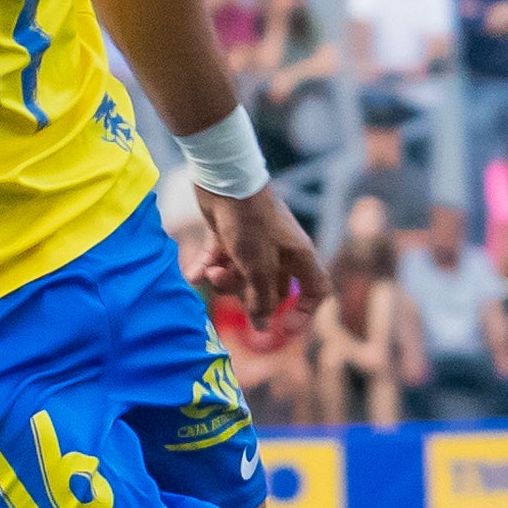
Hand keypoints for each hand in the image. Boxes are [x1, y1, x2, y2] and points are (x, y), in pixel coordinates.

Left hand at [184, 182, 321, 331]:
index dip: (304, 311)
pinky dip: (207, 268)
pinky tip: (192, 274)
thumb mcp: (258, 268)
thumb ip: (261, 300)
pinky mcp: (229, 236)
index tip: (283, 326)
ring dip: (222, 281)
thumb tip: (261, 327)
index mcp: (298, 257)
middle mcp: (280, 252)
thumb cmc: (250, 224)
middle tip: (227, 285)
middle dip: (245, 294)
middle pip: (269, 290)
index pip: (315, 290)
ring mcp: (254, 244)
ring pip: (241, 277)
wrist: (225, 180)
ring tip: (209, 273)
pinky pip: (220, 261)